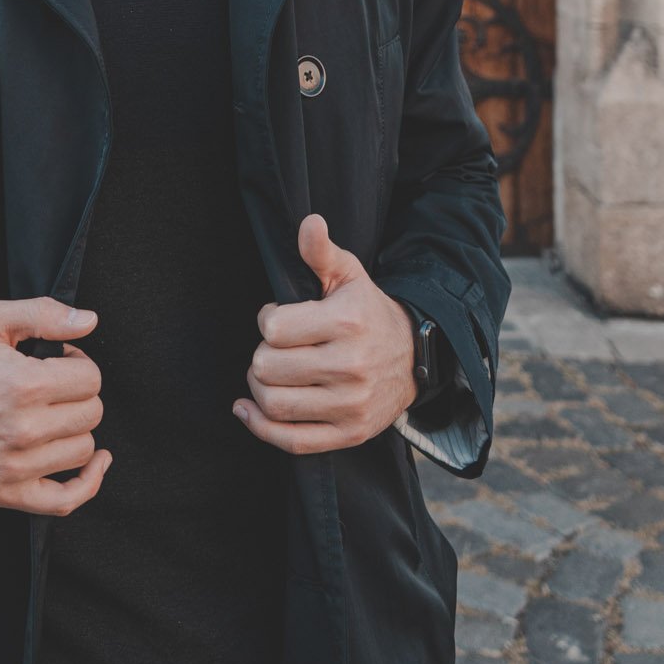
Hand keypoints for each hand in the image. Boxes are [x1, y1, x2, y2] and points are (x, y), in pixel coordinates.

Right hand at [0, 297, 111, 514]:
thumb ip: (45, 314)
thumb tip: (90, 320)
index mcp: (22, 384)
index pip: (90, 378)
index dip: (78, 363)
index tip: (58, 360)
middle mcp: (22, 430)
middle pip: (91, 414)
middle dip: (78, 393)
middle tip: (52, 383)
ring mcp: (13, 467)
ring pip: (82, 450)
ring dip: (75, 428)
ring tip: (51, 412)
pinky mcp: (3, 493)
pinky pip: (64, 502)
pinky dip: (87, 484)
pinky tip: (94, 462)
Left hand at [232, 213, 417, 454]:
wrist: (414, 358)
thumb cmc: (368, 311)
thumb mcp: (349, 274)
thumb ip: (321, 251)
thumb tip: (309, 222)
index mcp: (346, 322)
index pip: (273, 328)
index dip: (267, 319)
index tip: (278, 317)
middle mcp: (349, 367)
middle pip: (267, 367)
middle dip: (261, 354)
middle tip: (274, 347)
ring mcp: (349, 405)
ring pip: (274, 404)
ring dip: (258, 387)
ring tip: (269, 372)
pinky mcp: (348, 434)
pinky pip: (292, 441)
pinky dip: (261, 427)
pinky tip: (248, 409)